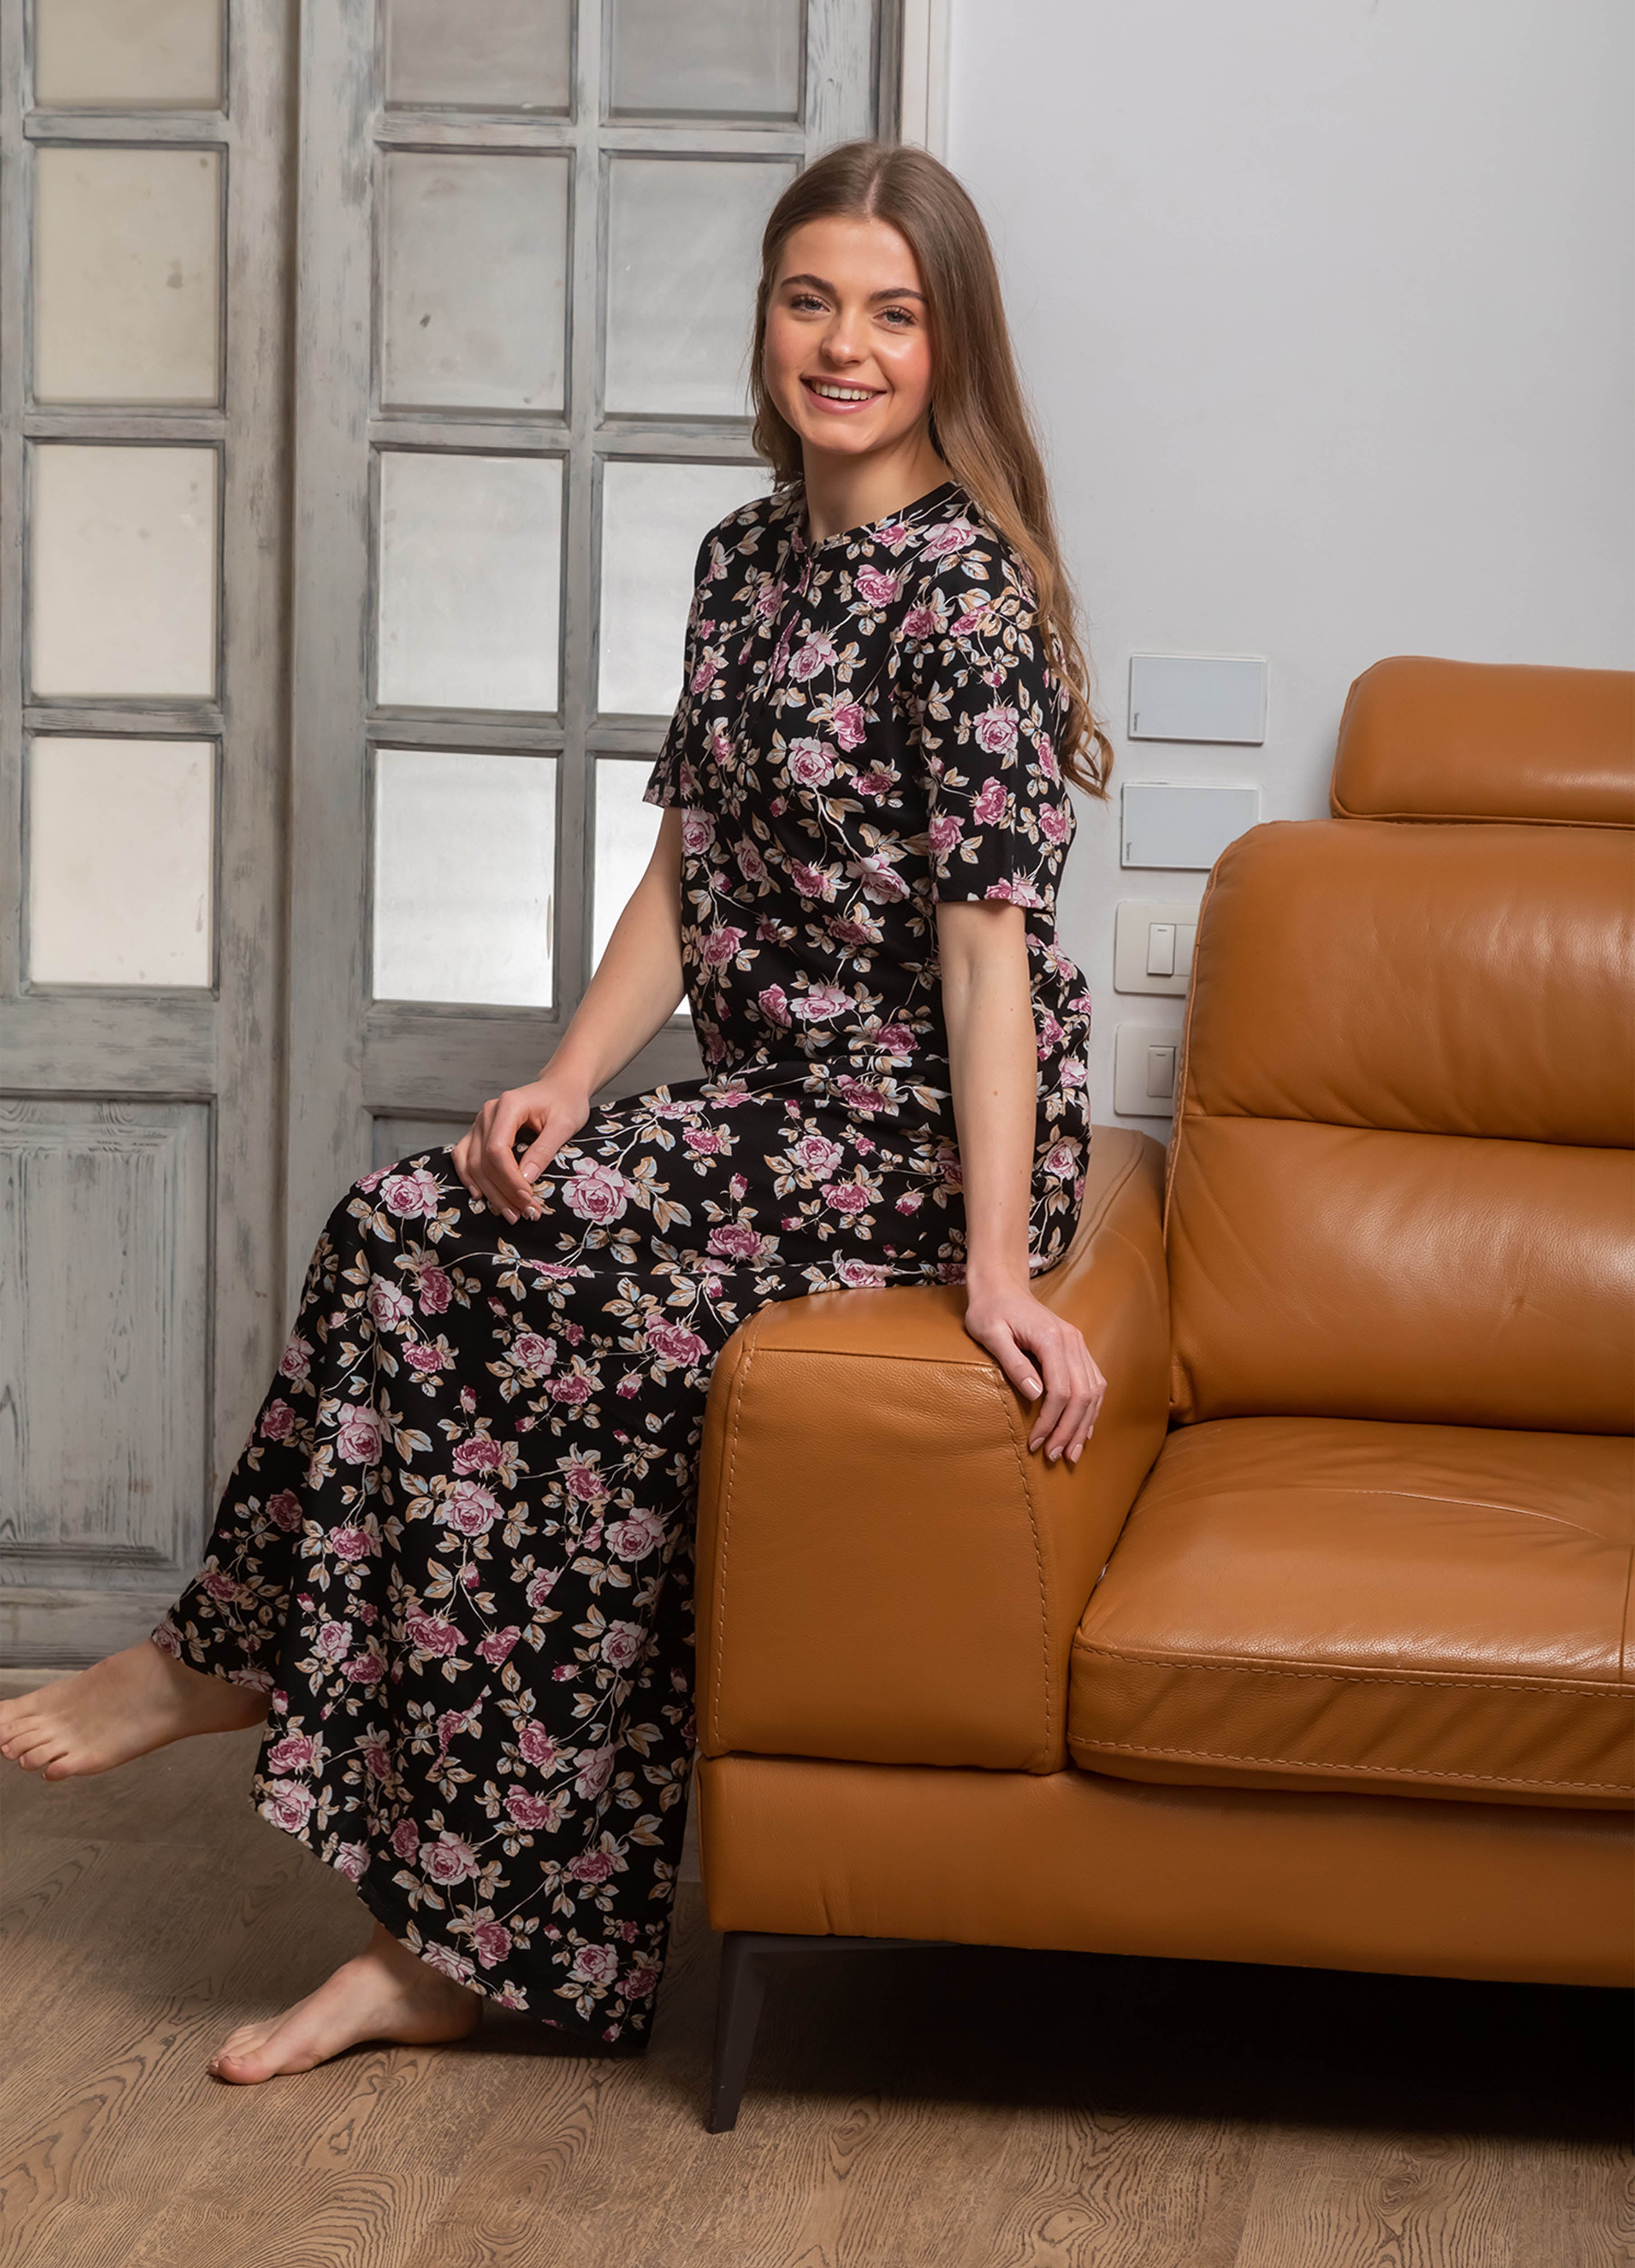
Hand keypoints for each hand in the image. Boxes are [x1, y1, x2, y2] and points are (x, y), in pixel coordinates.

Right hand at [451, 1076, 589, 1224]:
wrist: (561, 1088)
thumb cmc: (566, 1102)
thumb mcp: (564, 1125)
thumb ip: (543, 1150)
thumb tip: (526, 1179)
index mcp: (508, 1106)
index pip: (497, 1150)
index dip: (510, 1179)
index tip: (528, 1199)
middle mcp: (488, 1113)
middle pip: (484, 1160)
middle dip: (503, 1192)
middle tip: (524, 1214)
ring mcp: (480, 1122)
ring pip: (473, 1163)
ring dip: (489, 1191)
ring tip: (510, 1213)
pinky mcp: (480, 1131)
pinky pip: (464, 1156)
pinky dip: (469, 1176)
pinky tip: (479, 1195)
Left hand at [962, 1276, 1106, 1464]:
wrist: (1001, 1285)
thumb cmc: (989, 1310)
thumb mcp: (990, 1334)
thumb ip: (1013, 1363)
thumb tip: (1036, 1395)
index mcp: (1052, 1338)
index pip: (1060, 1391)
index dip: (1051, 1421)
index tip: (1035, 1443)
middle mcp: (1072, 1341)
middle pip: (1082, 1395)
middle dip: (1069, 1430)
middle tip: (1055, 1456)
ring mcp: (1078, 1344)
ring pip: (1093, 1391)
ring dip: (1083, 1424)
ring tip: (1071, 1452)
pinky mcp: (1077, 1348)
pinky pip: (1093, 1382)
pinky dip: (1090, 1408)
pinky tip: (1083, 1429)